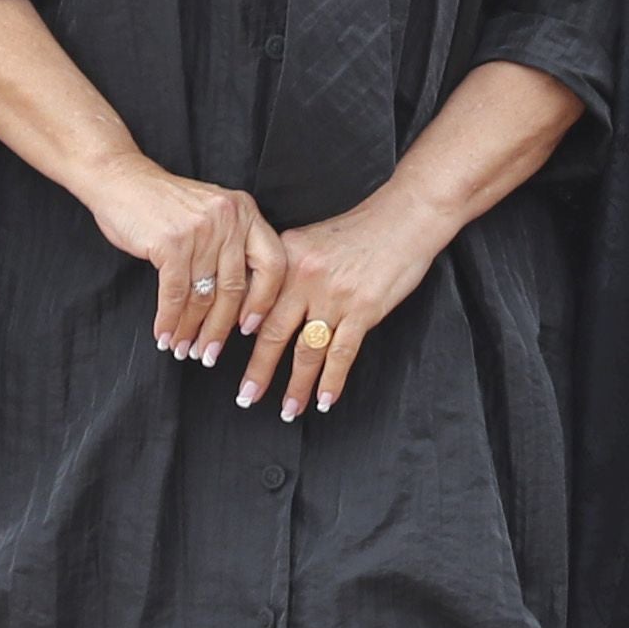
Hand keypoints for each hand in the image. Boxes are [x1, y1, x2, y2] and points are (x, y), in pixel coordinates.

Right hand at [87, 157, 278, 360]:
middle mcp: (229, 219)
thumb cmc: (164, 204)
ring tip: (184, 350)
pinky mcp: (171, 243)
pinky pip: (175, 294)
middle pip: (236, 288)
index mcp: (245, 212)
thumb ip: (230, 246)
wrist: (121, 180)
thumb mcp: (211, 214)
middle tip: (210, 354)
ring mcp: (201, 231)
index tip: (248, 328)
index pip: (272, 265)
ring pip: (204, 296)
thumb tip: (240, 305)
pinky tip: (164, 335)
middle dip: (221, 329)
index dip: (263, 302)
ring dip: (192, 330)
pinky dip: (169, 320)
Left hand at [237, 188, 443, 418]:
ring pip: (307, 351)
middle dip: (258, 371)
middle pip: (273, 333)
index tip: (223, 356)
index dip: (237, 334)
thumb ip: (287, 269)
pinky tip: (324, 400)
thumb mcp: (311, 238)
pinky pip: (342, 354)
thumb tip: (262, 302)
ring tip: (288, 409)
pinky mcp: (363, 310)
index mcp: (287, 257)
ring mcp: (334, 296)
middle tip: (245, 396)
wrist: (405, 218)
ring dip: (296, 386)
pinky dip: (332, 381)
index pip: (254, 303)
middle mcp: (305, 277)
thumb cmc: (361, 229)